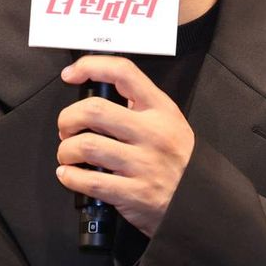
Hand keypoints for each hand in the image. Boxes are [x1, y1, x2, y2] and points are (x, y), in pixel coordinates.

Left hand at [56, 55, 194, 237]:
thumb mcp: (169, 121)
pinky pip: (89, 181)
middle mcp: (153, 133)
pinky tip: (69, 175)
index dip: (91, 66)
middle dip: (68, 118)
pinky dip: (70, 177)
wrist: (199, 199)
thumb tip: (99, 89)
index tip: (70, 73)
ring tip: (68, 154)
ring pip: (86, 146)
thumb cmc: (177, 158)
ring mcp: (144, 164)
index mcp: (160, 109)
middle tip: (66, 127)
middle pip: (94, 110)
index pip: (123, 73)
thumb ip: (140, 104)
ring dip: (66, 150)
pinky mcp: (134, 193)